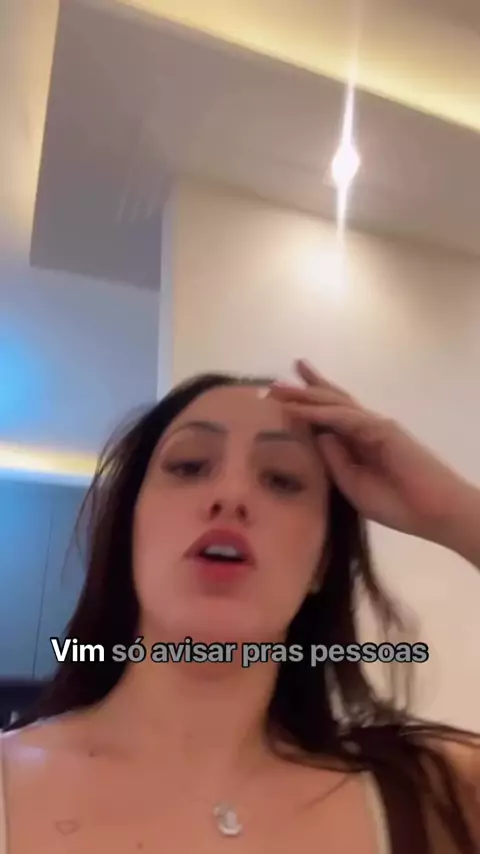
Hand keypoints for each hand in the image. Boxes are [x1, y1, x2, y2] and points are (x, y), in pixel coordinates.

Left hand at [269, 359, 475, 548]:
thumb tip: (316, 436)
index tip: (281, 401)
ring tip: (277, 389)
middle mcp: (365, 428)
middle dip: (302, 391)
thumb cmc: (397, 505)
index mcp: (360, 443)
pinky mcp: (380, 429)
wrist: (431, 512)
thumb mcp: (352, 485)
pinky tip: (297, 411)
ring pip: (333, 404)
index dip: (306, 407)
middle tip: (273, 384)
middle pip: (330, 402)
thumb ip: (334, 460)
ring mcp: (374, 426)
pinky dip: (318, 413)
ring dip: (304, 396)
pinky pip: (343, 418)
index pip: (330, 418)